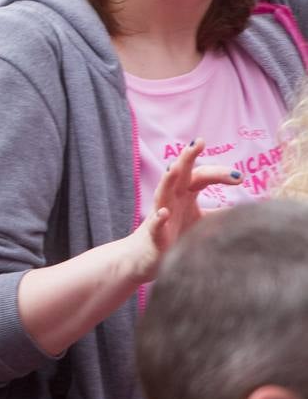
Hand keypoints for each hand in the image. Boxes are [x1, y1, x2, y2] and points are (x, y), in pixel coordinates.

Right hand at [124, 139, 240, 282]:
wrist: (149, 256)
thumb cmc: (176, 234)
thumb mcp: (203, 221)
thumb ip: (221, 213)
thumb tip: (249, 211)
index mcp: (185, 193)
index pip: (202, 175)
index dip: (219, 174)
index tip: (240, 178)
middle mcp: (172, 198)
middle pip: (180, 173)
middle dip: (188, 157)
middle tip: (199, 142)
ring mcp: (160, 213)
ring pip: (163, 192)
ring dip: (168, 179)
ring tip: (175, 168)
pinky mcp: (154, 233)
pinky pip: (155, 223)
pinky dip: (159, 218)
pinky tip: (164, 213)